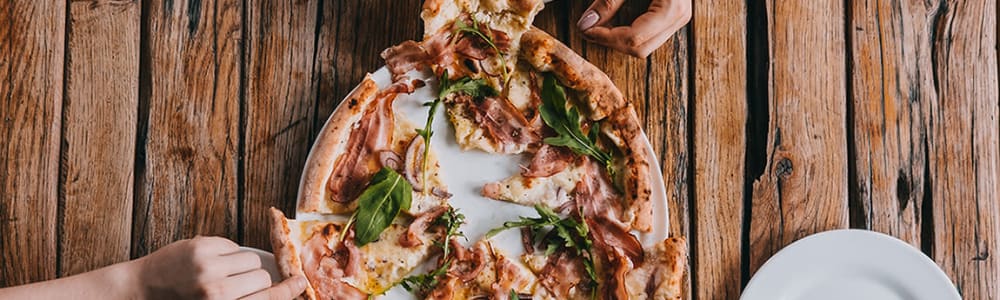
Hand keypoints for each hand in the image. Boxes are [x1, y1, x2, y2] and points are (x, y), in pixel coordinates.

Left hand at [133, 236, 306, 299]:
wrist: (140, 290)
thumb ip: (242, 299)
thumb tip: (274, 287)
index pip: (267, 299)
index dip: (289, 290)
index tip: (300, 283)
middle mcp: (217, 292)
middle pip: (262, 278)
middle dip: (255, 281)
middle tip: (238, 286)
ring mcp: (207, 267)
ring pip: (250, 259)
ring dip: (242, 266)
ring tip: (223, 274)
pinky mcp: (200, 247)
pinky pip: (233, 246)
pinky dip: (227, 254)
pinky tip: (211, 262)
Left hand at [576, 0, 691, 57]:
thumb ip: (608, 0)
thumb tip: (585, 24)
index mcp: (672, 7)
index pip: (634, 38)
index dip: (606, 38)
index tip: (585, 30)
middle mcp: (679, 17)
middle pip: (640, 48)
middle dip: (612, 42)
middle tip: (588, 30)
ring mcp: (678, 18)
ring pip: (644, 46)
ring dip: (619, 40)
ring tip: (599, 27)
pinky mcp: (672, 16)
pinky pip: (648, 35)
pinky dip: (628, 33)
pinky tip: (613, 24)